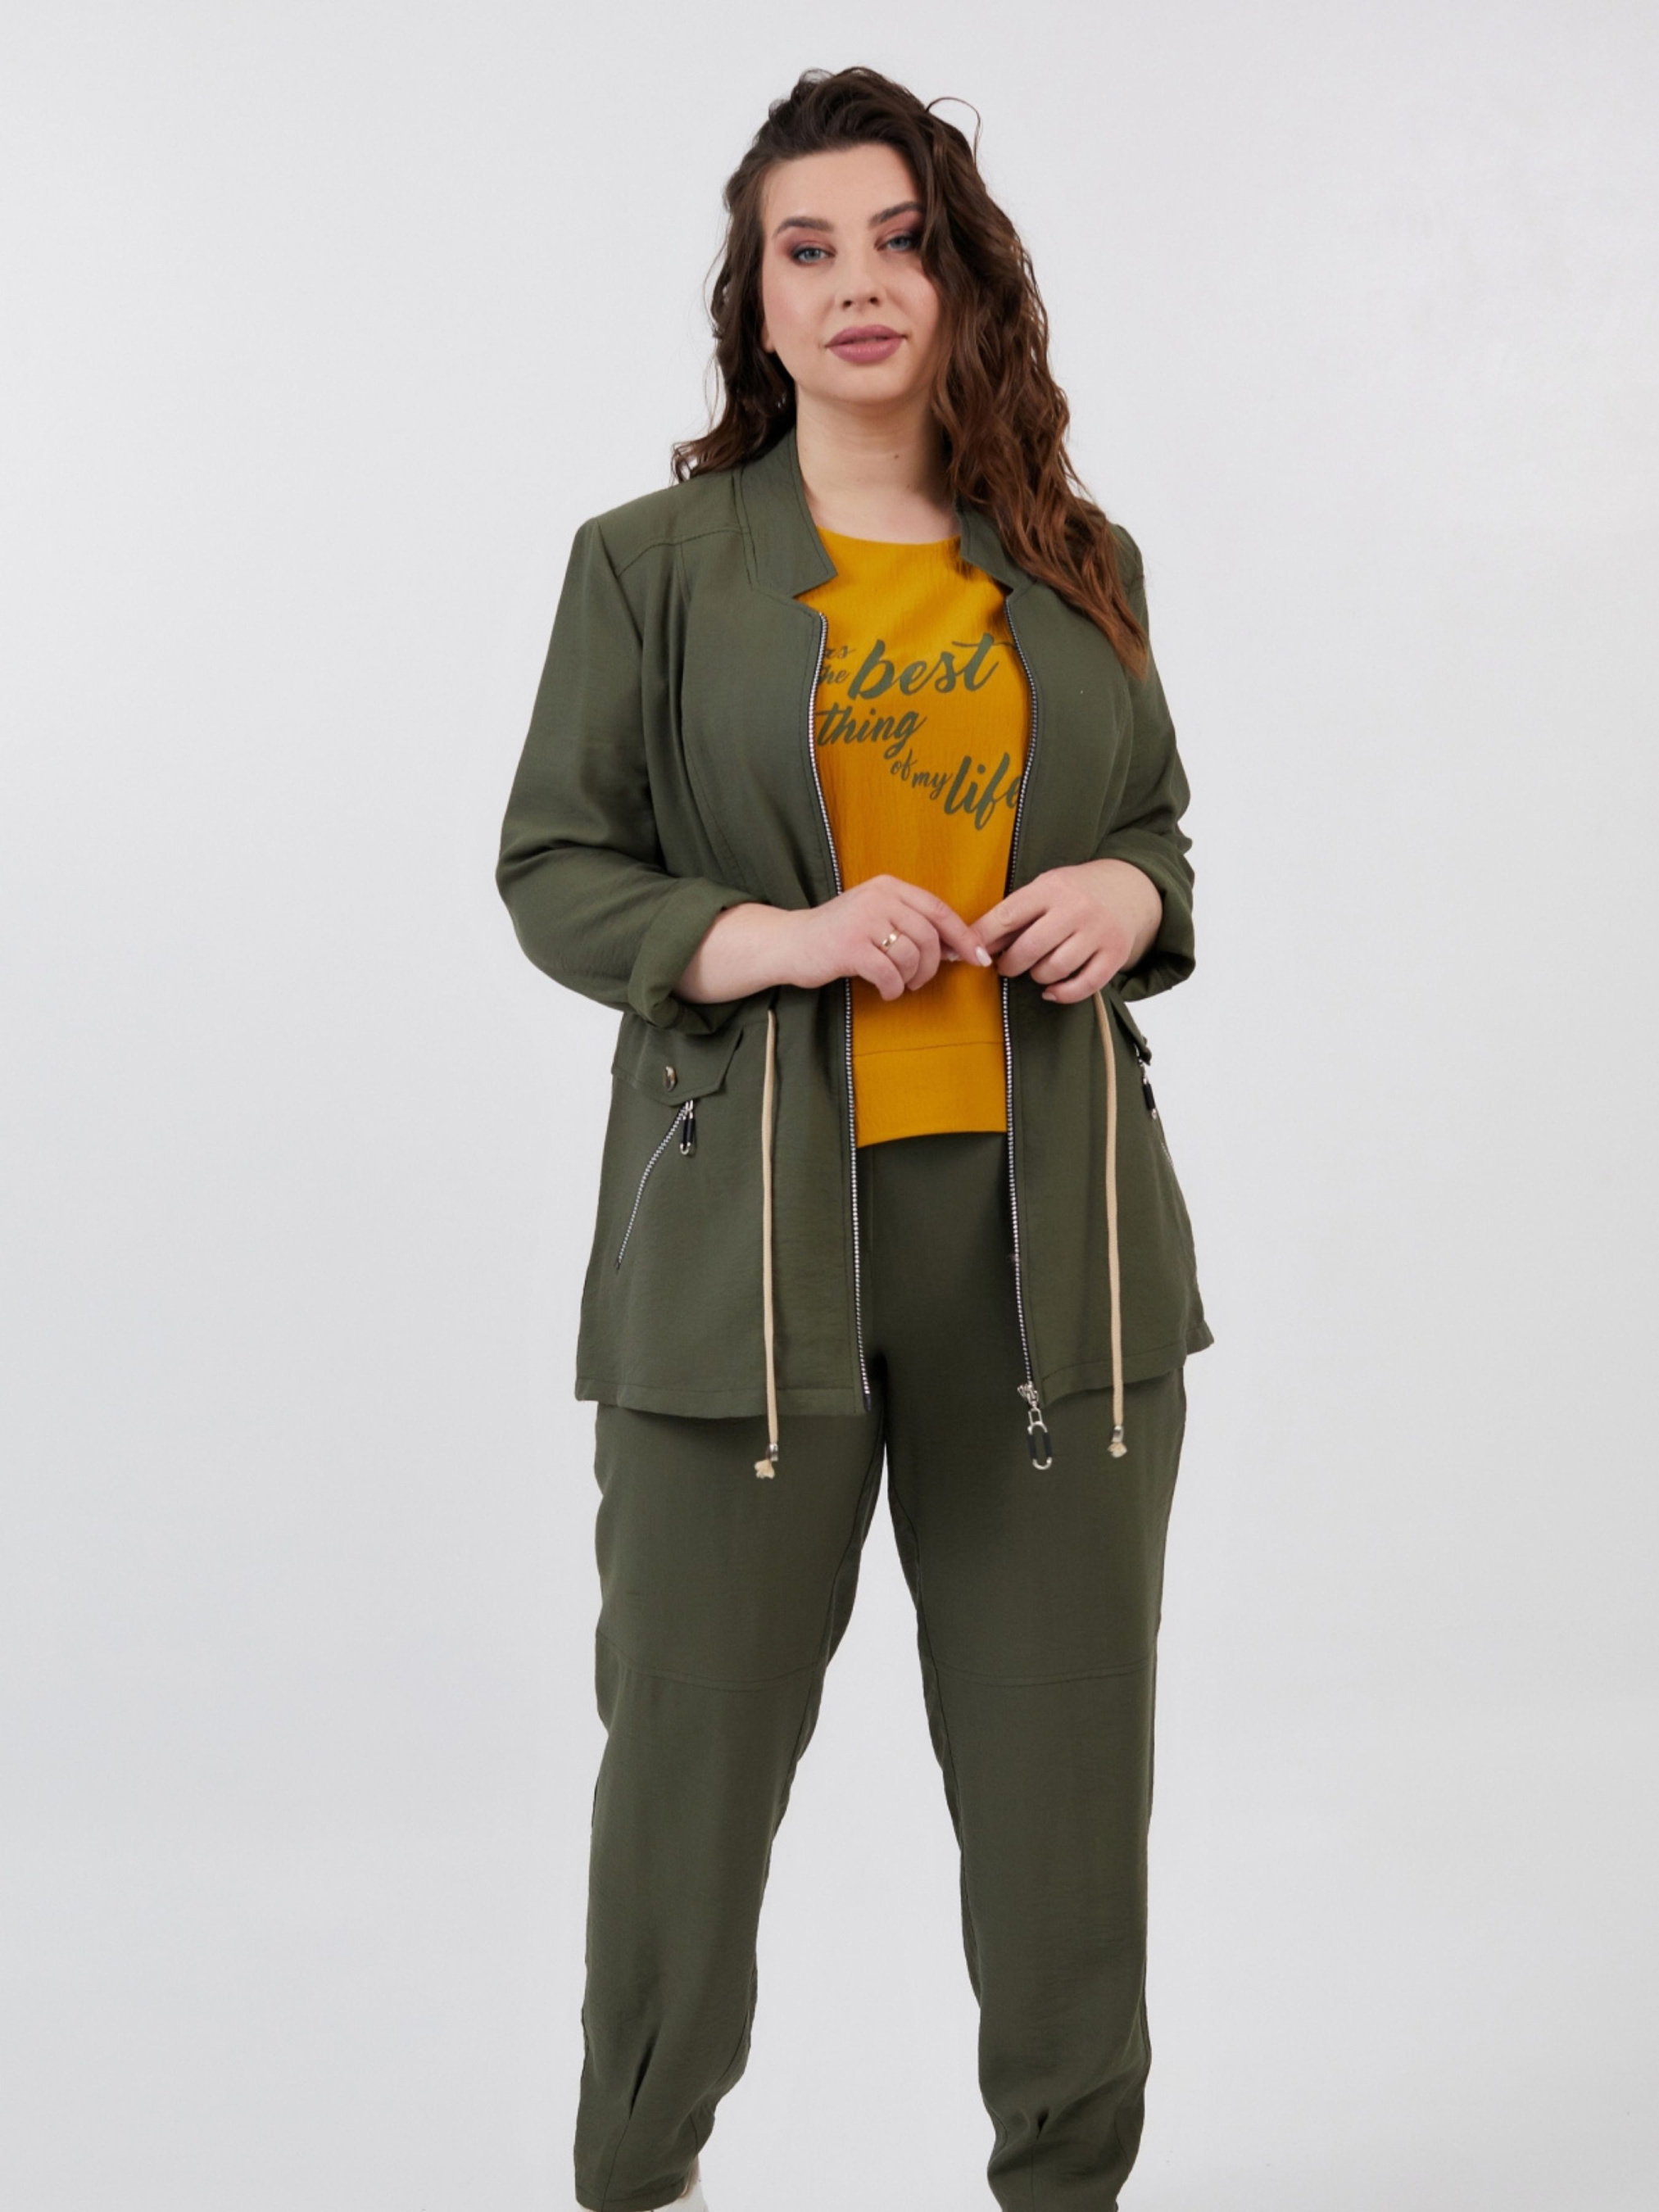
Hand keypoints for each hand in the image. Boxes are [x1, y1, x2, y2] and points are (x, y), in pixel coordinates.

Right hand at [786, 874, 992, 1001]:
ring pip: (911, 956)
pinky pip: (890, 974)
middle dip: (932, 966)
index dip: (963, 936)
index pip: (938, 909)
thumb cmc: (838, 933)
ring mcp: (863, 921)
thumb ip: (910, 923)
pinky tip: (885, 990)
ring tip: (899, 983)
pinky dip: (893, 989)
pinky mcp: (850, 947)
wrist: (790, 942)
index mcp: (888, 886)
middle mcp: (878, 898)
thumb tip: (957, 947)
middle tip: (920, 980)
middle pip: (929, 936)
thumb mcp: (875, 915)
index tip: (978, 957)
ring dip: (911, 978)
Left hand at [969, 859, 1162, 1002]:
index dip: (983, 937)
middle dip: (1010, 964)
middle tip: (1006, 966)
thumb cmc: (1074, 893)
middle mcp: (1077, 908)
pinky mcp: (1115, 954)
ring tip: (1035, 969)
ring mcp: (1099, 932)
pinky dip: (1062, 993)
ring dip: (1037, 976)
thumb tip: (973, 945)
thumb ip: (1013, 915)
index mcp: (1052, 888)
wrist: (1128, 889)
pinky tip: (1051, 990)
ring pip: (1054, 968)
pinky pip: (1084, 985)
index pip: (1008, 915)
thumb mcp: (1043, 889)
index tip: (971, 953)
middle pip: (1030, 948)